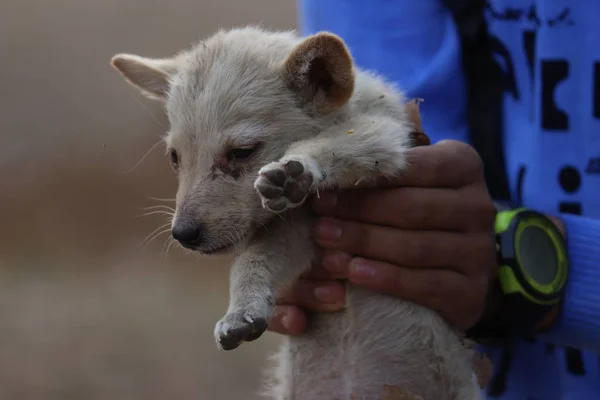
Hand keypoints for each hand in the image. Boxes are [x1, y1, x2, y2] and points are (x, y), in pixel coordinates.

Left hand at [268, 140, 496, 334]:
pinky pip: (425, 285)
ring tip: (327, 250)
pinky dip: (386, 279)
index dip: (367, 179)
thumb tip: (328, 160)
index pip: (417, 166)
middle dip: (359, 215)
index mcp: (464, 166)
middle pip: (413, 209)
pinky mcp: (472, 292)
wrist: (457, 264)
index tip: (323, 191)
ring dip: (366, 247)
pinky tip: (355, 274)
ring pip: (415, 248)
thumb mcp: (410, 180)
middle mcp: (479, 207)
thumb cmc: (419, 210)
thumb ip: (383, 167)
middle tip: (319, 222)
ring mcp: (480, 252)